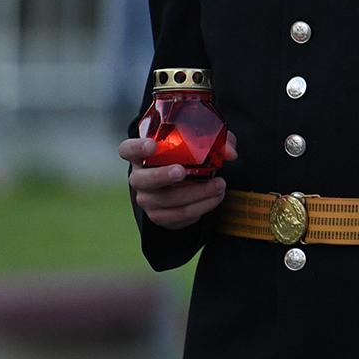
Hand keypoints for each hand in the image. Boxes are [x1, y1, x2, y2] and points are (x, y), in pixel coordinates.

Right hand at [119, 134, 237, 229]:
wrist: (187, 184)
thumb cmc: (191, 158)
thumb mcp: (204, 145)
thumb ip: (218, 143)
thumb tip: (230, 153)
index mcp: (144, 155)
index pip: (128, 149)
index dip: (137, 148)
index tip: (151, 145)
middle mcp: (140, 178)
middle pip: (142, 180)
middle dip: (162, 176)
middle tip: (182, 172)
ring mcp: (147, 199)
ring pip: (166, 200)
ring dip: (196, 194)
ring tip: (219, 186)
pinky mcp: (159, 216)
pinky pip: (178, 215)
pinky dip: (200, 208)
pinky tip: (214, 199)